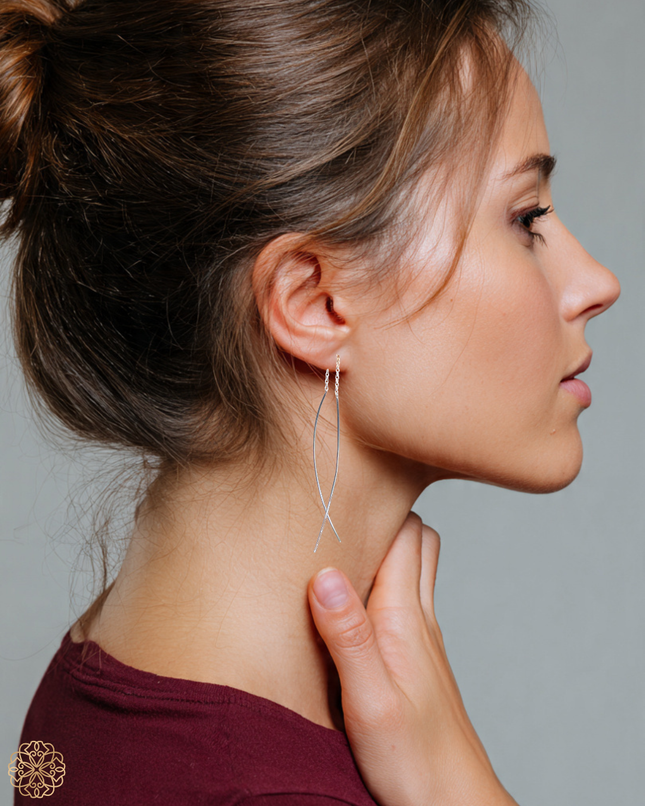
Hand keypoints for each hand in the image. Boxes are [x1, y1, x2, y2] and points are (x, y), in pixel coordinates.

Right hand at [307, 512, 516, 805]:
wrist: (452, 802)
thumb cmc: (415, 759)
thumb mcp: (370, 701)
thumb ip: (348, 637)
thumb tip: (325, 574)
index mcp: (406, 616)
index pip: (407, 531)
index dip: (378, 504)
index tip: (340, 492)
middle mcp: (418, 617)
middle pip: (416, 538)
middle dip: (385, 516)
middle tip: (340, 512)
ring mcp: (420, 636)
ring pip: (412, 567)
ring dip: (384, 550)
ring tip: (340, 549)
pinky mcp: (414, 657)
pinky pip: (402, 599)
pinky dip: (380, 583)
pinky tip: (351, 602)